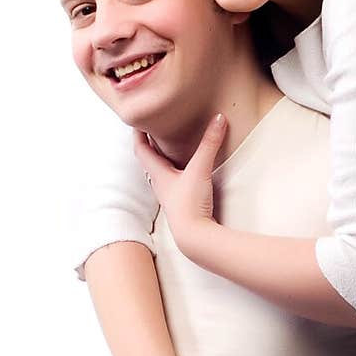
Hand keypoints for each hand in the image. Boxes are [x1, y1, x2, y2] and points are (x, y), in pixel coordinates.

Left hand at [133, 115, 226, 255]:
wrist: (194, 237)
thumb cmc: (190, 205)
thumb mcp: (200, 170)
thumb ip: (209, 144)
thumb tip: (219, 119)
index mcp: (158, 174)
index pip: (141, 149)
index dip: (137, 134)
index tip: (136, 120)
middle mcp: (160, 184)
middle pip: (149, 160)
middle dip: (149, 143)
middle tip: (152, 128)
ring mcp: (170, 195)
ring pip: (161, 172)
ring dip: (162, 158)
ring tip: (168, 145)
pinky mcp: (181, 203)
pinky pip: (174, 182)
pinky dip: (175, 171)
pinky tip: (185, 170)